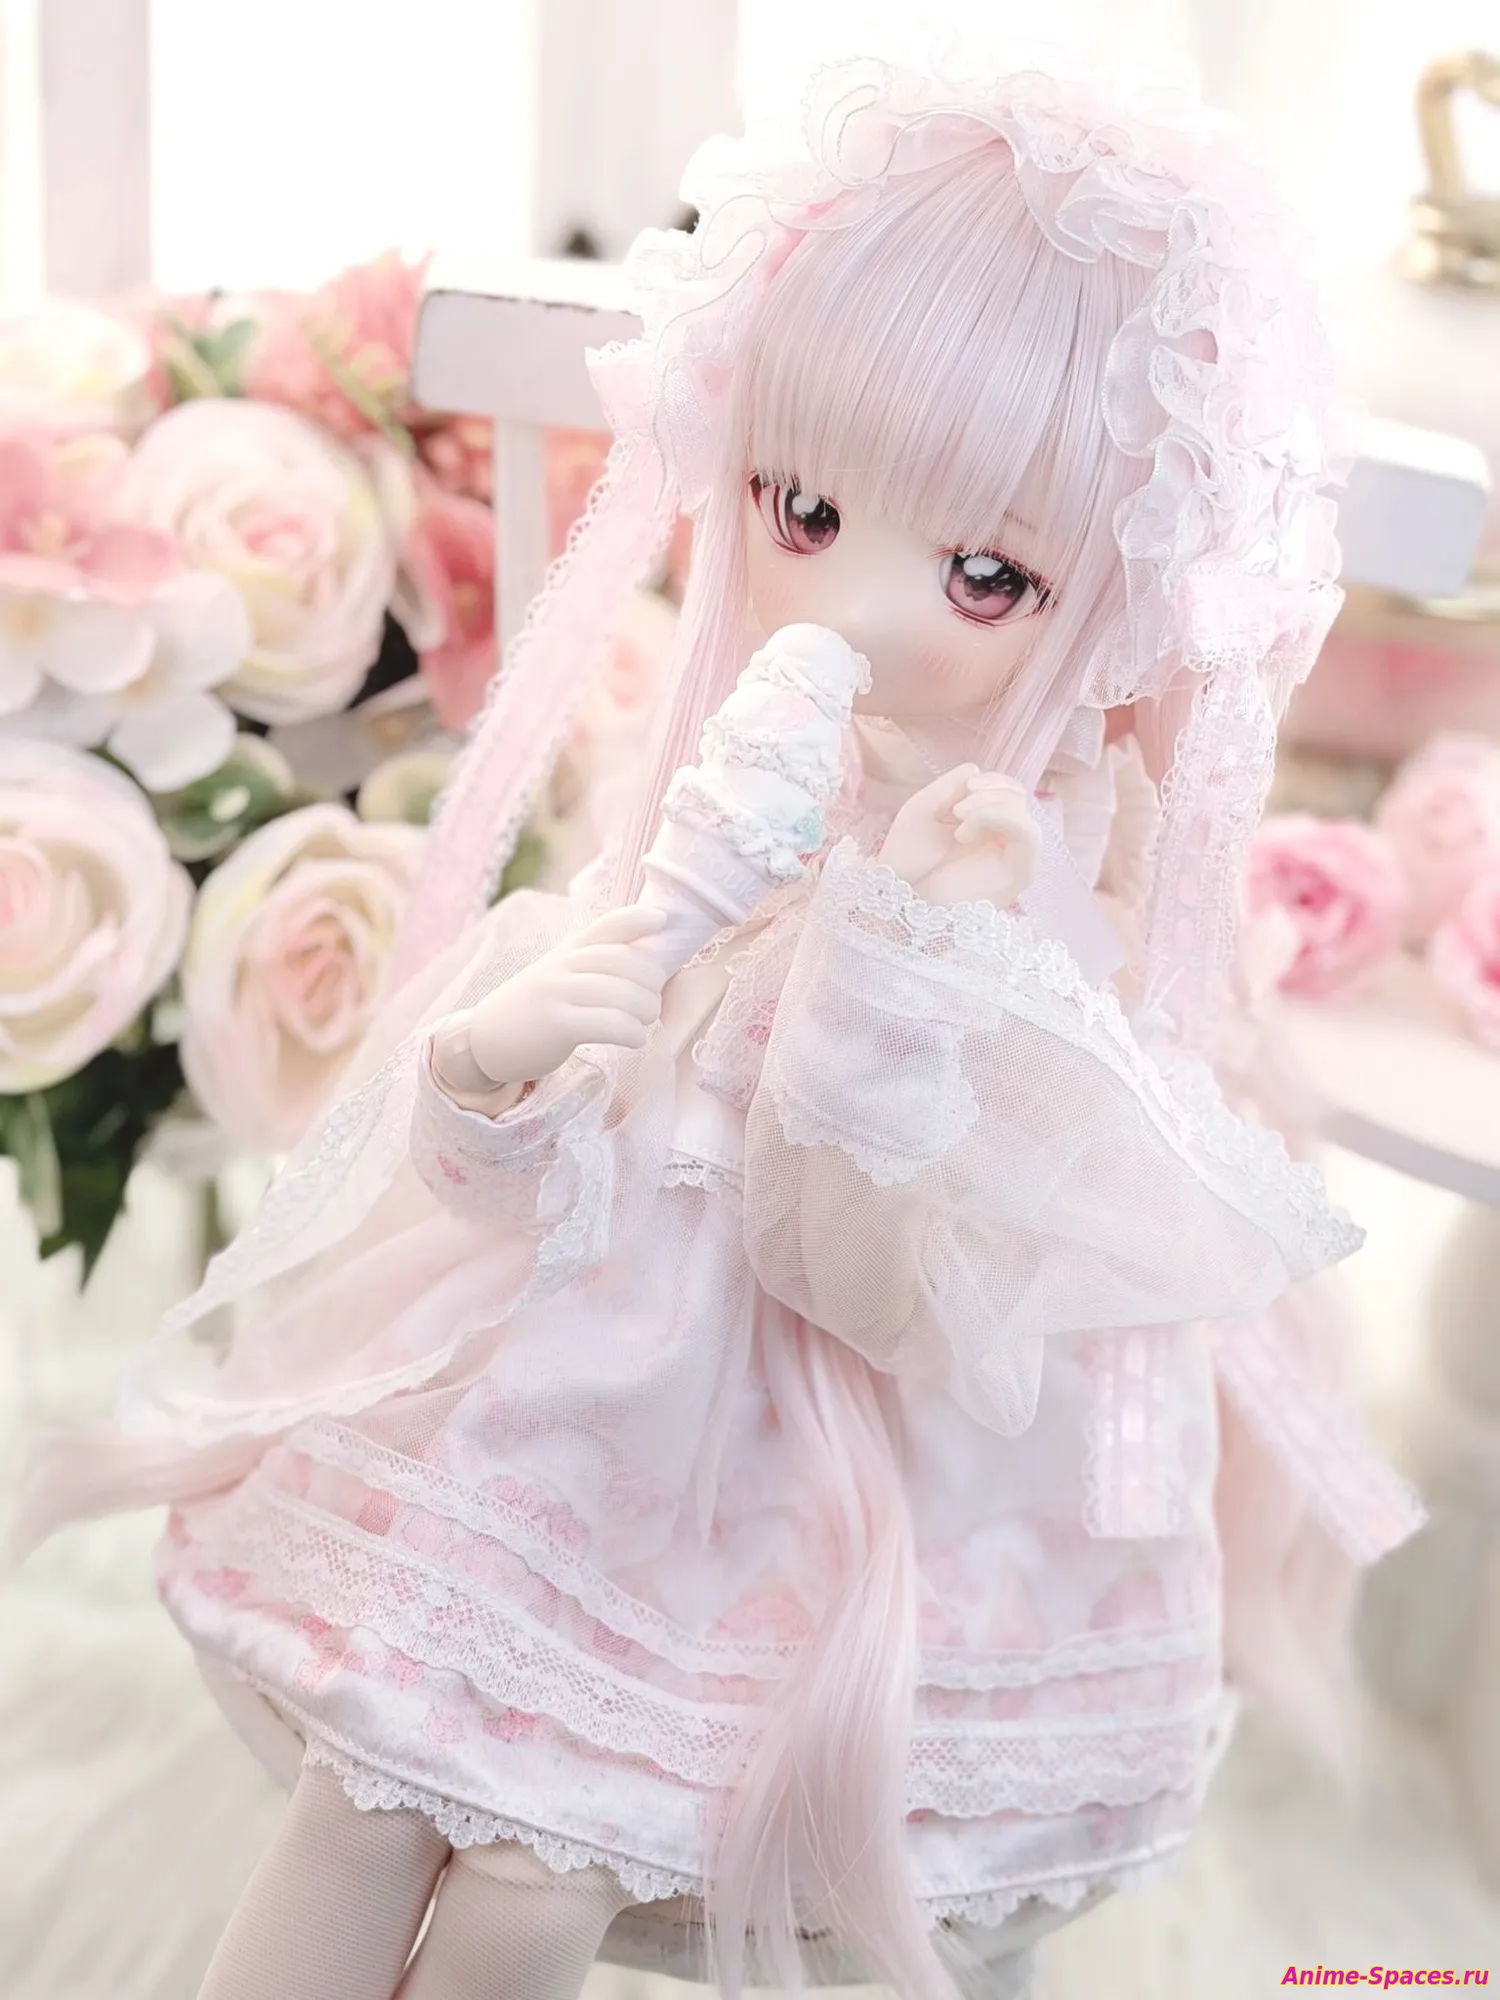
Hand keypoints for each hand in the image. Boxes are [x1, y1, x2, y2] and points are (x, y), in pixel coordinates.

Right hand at [454, 904, 668, 1089]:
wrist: (484, 1040)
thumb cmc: (533, 1010)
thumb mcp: (558, 976)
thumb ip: (593, 966)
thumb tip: (648, 964)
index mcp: (567, 950)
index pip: (606, 924)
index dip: (636, 918)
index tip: (662, 920)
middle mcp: (562, 964)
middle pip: (623, 961)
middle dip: (651, 981)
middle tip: (654, 1002)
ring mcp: (557, 992)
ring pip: (620, 993)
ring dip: (646, 1009)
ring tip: (646, 1022)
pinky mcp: (556, 1024)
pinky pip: (609, 1023)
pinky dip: (632, 1032)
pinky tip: (635, 1040)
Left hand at [878, 765, 1039, 908]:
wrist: (900, 898)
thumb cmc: (908, 859)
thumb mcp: (924, 809)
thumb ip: (950, 785)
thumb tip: (977, 768)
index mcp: (986, 824)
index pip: (1009, 791)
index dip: (993, 781)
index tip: (966, 786)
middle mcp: (1004, 840)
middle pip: (1019, 798)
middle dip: (989, 793)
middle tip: (957, 809)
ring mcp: (1015, 858)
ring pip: (1024, 814)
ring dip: (990, 806)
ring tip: (958, 823)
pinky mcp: (1021, 873)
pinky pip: (1028, 834)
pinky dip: (1000, 819)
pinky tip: (965, 833)